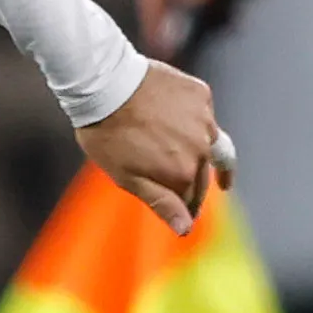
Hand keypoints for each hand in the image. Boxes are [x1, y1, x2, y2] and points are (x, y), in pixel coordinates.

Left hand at [77, 62, 224, 236]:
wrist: (104, 83)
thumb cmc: (107, 134)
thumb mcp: (127, 177)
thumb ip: (161, 203)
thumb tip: (186, 229)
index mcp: (183, 173)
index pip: (192, 198)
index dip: (187, 207)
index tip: (183, 212)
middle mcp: (201, 147)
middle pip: (205, 173)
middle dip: (197, 184)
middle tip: (189, 191)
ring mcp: (204, 118)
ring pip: (209, 142)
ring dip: (200, 151)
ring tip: (190, 155)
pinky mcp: (200, 94)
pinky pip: (204, 113)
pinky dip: (195, 122)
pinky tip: (181, 122)